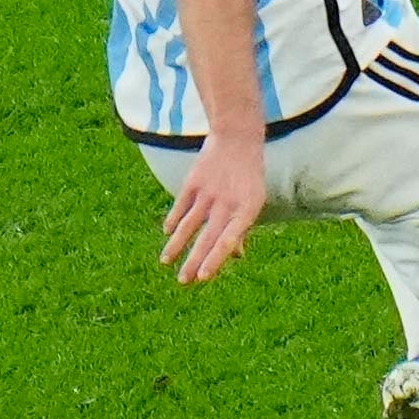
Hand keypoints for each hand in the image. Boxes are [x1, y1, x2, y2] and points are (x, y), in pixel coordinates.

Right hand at [161, 137, 267, 283]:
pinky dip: (173, 220)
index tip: (203, 277)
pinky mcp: (193, 182)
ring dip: (176, 245)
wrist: (237, 137)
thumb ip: (242, 227)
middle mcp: (228, 202)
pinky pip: (180, 206)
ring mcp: (209, 192)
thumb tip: (237, 256)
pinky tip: (168, 232)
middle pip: (207, 237)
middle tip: (183, 281)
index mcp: (248, 209)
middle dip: (193, 261)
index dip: (215, 259)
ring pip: (188, 224)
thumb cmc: (248, 176)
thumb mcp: (253, 200)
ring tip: (166, 262)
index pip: (229, 239)